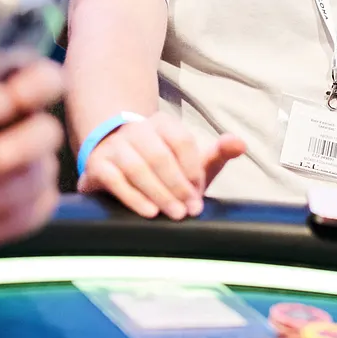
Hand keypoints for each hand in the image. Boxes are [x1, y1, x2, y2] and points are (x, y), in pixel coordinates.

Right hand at [76, 109, 244, 219]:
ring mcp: (114, 146)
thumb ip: (218, 153)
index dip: (193, 168)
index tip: (199, 192)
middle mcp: (136, 130)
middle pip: (160, 156)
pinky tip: (149, 212)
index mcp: (163, 124)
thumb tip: (240, 144)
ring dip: (158, 193)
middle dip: (177, 185)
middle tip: (189, 211)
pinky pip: (114, 180)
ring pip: (137, 167)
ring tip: (174, 214)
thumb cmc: (164, 167)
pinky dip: (133, 197)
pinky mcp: (96, 166)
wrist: (117, 167)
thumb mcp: (193, 161)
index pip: (181, 141)